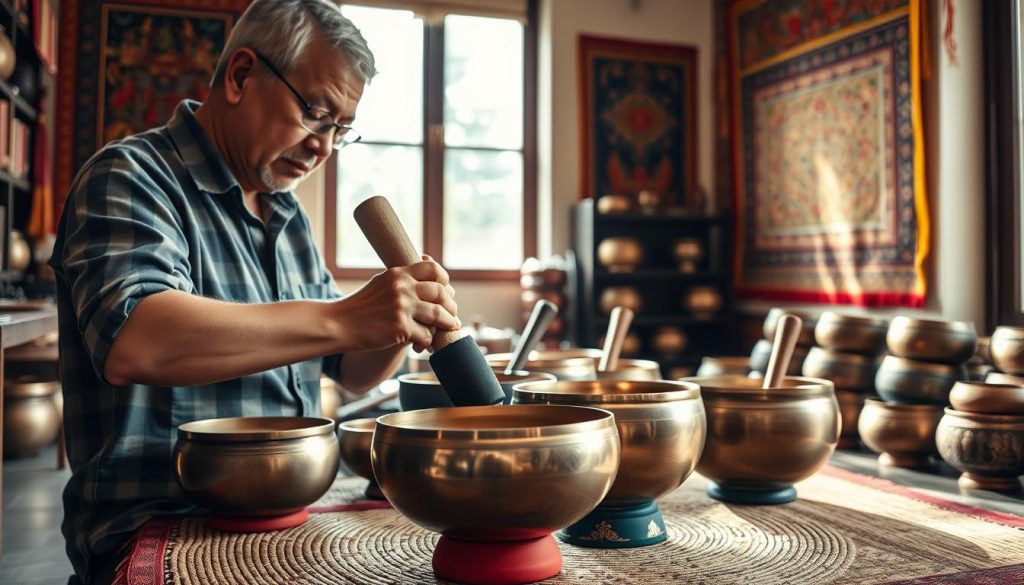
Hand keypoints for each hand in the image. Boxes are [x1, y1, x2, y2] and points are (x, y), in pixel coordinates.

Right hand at [334, 258, 459, 352]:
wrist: (337, 324)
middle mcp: (401, 287)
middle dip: (450, 305)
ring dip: (447, 323)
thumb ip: (402, 279)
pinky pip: (426, 335)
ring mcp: (401, 307)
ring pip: (438, 314)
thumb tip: (428, 268)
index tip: (446, 291)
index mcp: (397, 273)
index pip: (433, 269)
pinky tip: (420, 346)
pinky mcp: (400, 328)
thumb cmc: (360, 307)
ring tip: (449, 328)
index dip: (445, 281)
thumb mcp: (380, 283)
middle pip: (441, 293)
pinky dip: (427, 342)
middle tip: (451, 315)